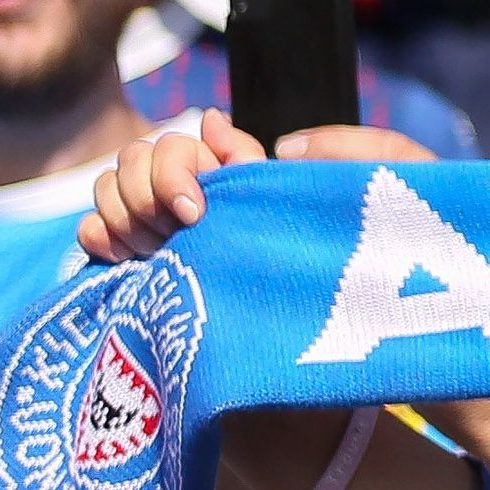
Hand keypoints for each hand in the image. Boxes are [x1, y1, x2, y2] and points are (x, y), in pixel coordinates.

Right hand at [83, 119, 428, 263]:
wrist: (369, 346)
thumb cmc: (389, 263)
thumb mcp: (391, 198)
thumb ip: (348, 152)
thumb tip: (277, 145)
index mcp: (257, 179)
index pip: (188, 143)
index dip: (182, 164)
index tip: (200, 207)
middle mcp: (208, 206)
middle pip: (139, 163)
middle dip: (148, 189)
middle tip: (182, 229)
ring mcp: (175, 242)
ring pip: (114, 197)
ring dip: (125, 213)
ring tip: (160, 250)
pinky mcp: (153, 281)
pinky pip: (99, 240)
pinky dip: (100, 238)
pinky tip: (125, 257)